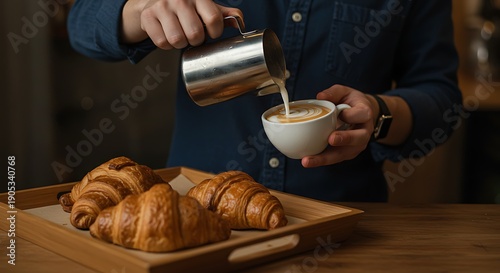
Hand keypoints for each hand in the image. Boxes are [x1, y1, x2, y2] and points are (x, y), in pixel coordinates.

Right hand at [122, 0, 242, 48]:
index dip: (215, 32)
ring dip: (181, 44)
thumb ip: (223, 14)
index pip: (214, 19)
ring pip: (177, 40)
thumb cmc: (186, 8)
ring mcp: (162, 6)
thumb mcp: (206, 7)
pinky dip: (167, 45)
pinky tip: (168, 35)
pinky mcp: (148, 16)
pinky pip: (162, 42)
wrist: (155, 2)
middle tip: (193, 36)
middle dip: (196, 40)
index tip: (212, 33)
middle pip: (195, 34)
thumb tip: (239, 22)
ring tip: (181, 36)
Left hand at [301, 84, 375, 167]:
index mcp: (365, 114)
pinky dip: (321, 161)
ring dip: (325, 158)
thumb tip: (320, 97)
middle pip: (357, 139)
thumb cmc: (351, 103)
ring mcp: (356, 145)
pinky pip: (334, 158)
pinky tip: (307, 161)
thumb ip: (334, 93)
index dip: (352, 115)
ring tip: (308, 160)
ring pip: (343, 154)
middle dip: (344, 140)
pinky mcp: (346, 153)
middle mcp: (364, 132)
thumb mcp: (345, 92)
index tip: (342, 114)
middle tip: (331, 139)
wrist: (362, 115)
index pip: (361, 114)